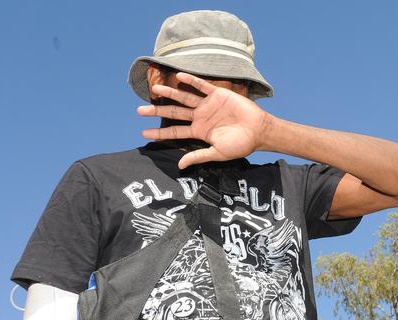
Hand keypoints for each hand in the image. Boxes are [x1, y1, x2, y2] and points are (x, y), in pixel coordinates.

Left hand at [137, 72, 270, 169]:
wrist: (258, 131)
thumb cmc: (240, 145)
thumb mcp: (217, 153)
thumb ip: (198, 157)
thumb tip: (180, 165)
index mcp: (199, 131)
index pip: (175, 131)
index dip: (159, 133)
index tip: (143, 133)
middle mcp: (200, 117)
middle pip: (174, 113)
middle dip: (157, 111)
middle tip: (139, 110)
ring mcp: (208, 105)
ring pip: (184, 98)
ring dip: (170, 93)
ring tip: (155, 90)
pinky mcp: (218, 95)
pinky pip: (202, 86)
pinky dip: (191, 81)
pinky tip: (179, 77)